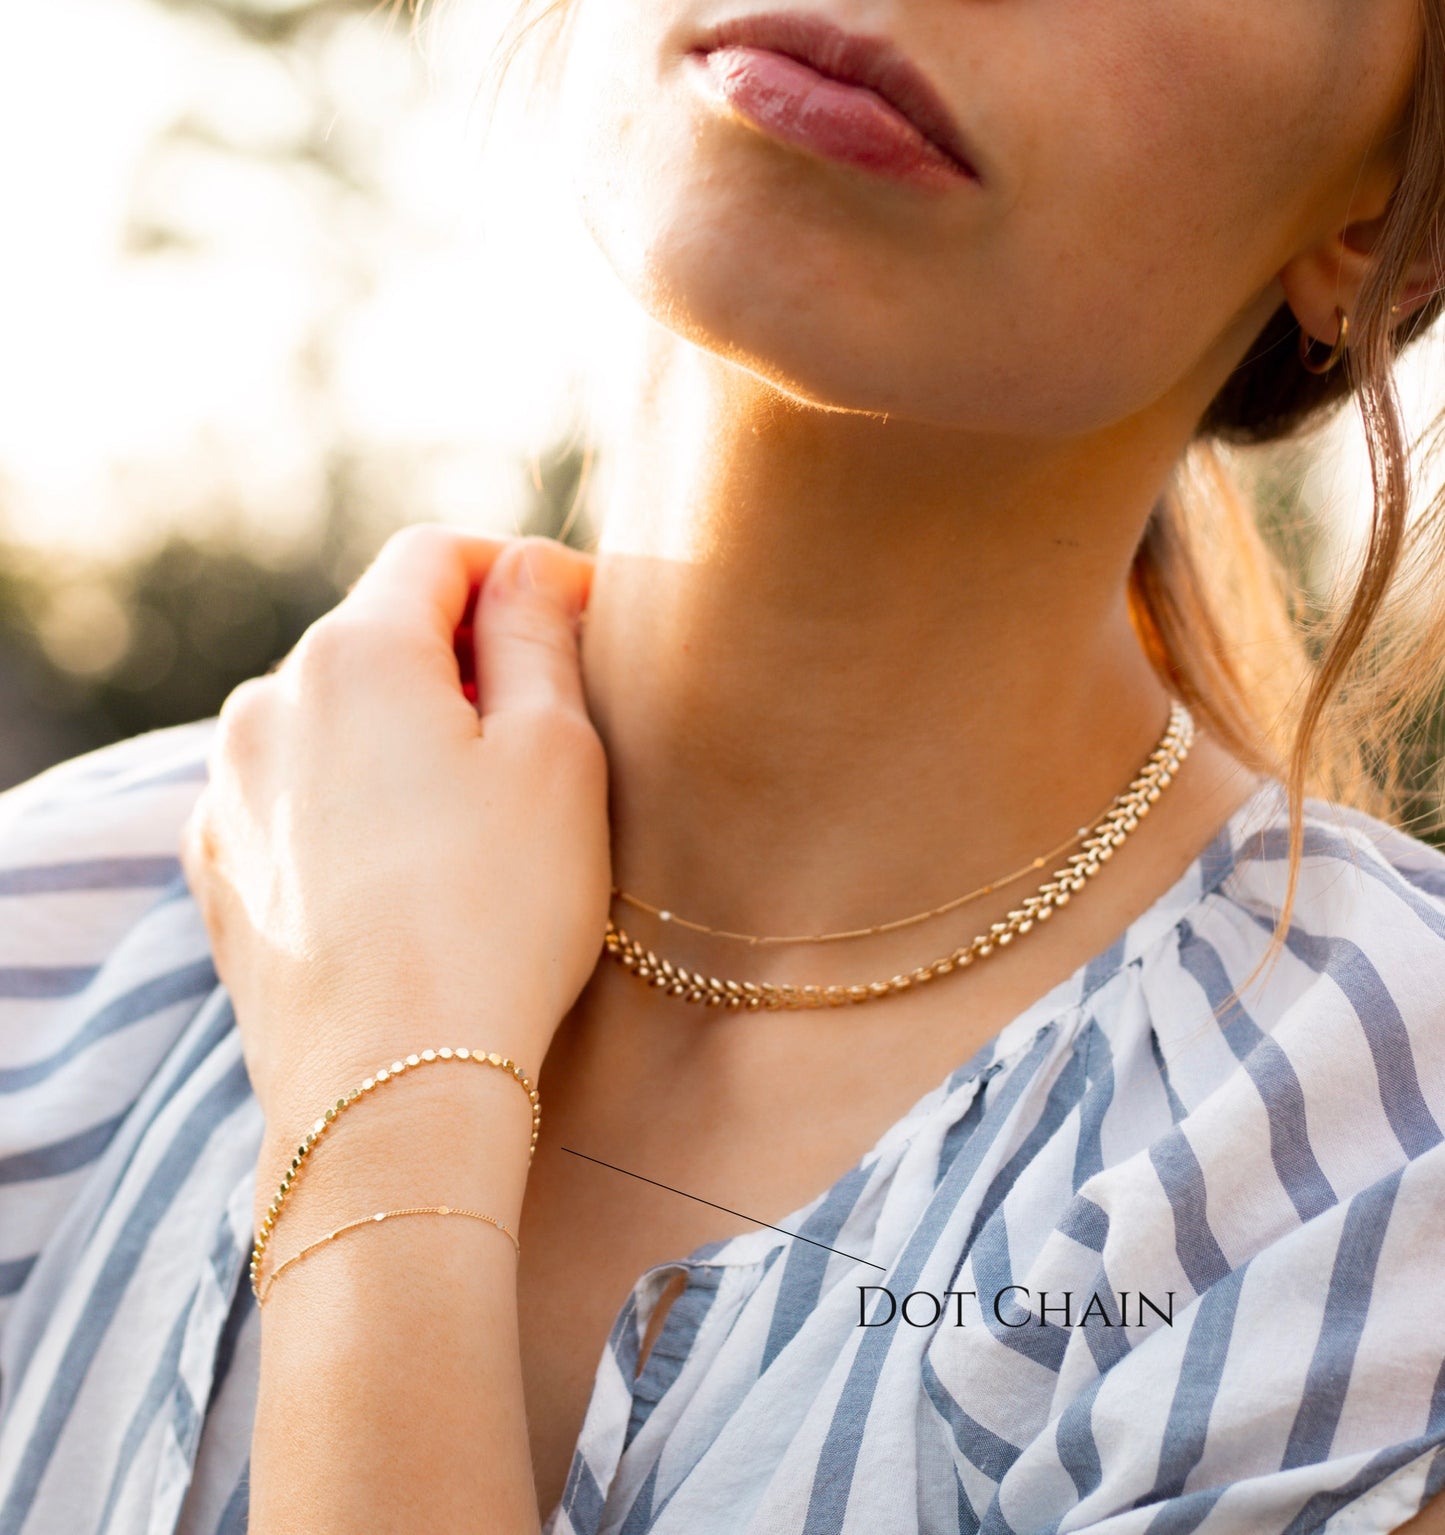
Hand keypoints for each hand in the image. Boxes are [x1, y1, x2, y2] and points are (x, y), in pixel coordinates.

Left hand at [179, 526, 609, 1143]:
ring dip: (406, 731)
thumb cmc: (500, 913)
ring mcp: (230, 792)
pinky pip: (297, 796)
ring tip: (478, 812)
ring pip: (334, 717)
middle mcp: (267, 704)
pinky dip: (355, 800)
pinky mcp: (222, 871)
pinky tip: (410, 866)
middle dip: (463, 654)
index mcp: (354, 655)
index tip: (579, 615)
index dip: (518, 570)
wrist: (394, 1089)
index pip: (435, 555)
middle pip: (378, 634)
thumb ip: (539, 633)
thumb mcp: (555, 752)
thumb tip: (529, 567)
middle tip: (546, 722)